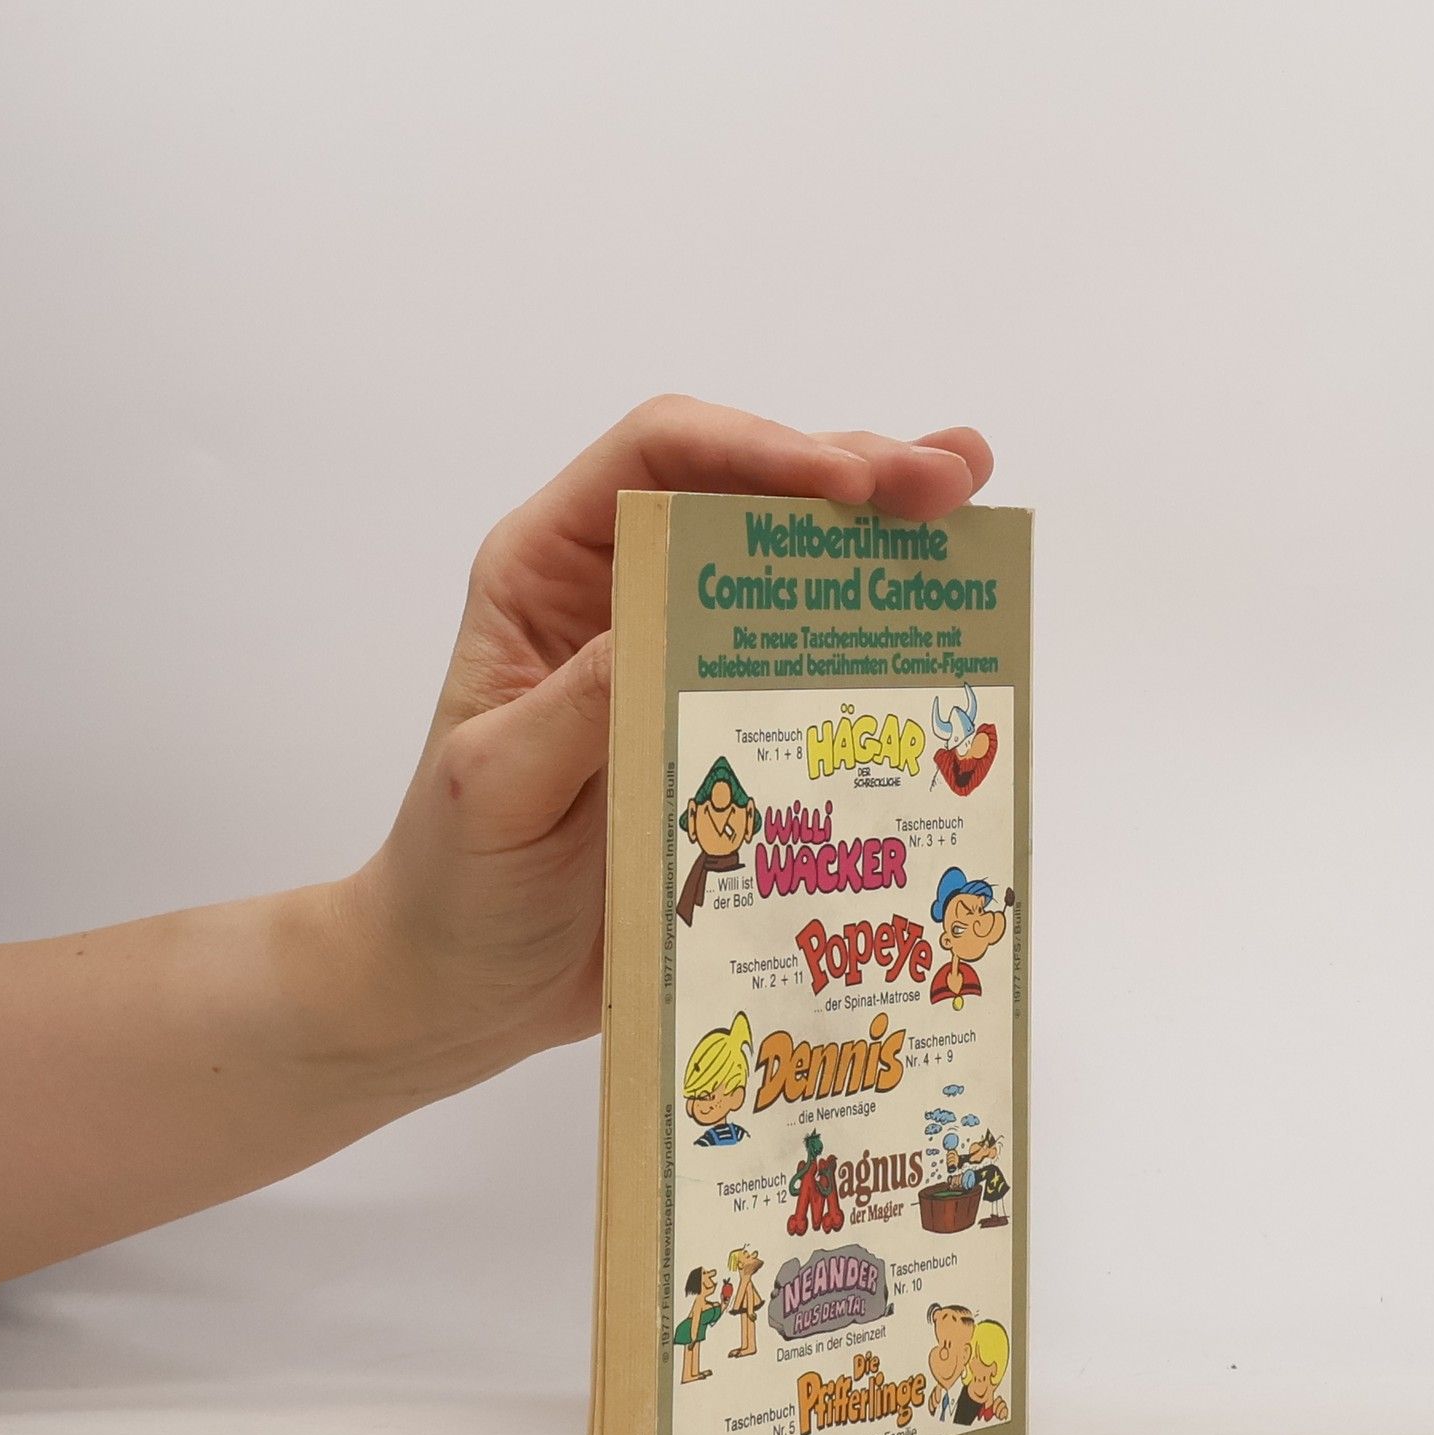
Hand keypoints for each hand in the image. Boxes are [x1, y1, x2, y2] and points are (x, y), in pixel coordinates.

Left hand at [345, 396, 993, 1093]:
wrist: (469, 985)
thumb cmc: (455, 879)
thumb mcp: (496, 787)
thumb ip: (574, 709)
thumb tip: (668, 630)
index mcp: (549, 572)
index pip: (659, 458)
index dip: (757, 449)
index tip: (848, 485)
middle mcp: (625, 594)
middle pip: (749, 495)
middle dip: (857, 476)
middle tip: (955, 479)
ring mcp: (687, 661)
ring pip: (797, 571)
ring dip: (889, 539)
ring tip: (978, 518)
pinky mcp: (733, 731)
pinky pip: (816, 671)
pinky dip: (886, 644)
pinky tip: (954, 630)